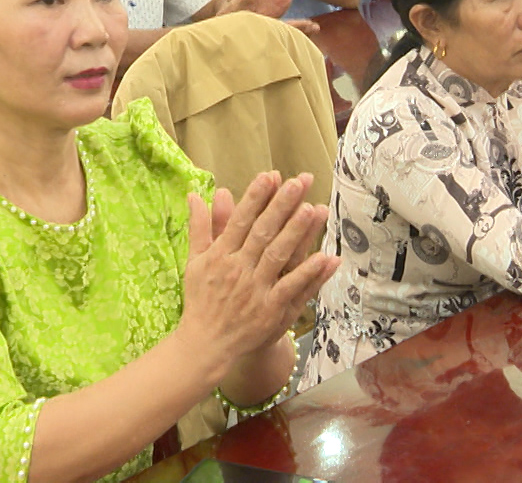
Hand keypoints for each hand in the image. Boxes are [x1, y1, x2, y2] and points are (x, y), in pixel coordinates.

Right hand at [175, 173, 338, 368]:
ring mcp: (257, 290)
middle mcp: (238, 270)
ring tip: (314, 209)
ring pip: (279, 256)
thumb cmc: (201, 299)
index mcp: (220, 256)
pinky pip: (294, 288)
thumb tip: (194, 194)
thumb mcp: (195, 261)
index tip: (270, 176)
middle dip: (281, 206)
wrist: (206, 345)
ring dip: (297, 233)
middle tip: (299, 182)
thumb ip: (199, 227)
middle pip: (263, 233)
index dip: (255, 198)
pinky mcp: (272, 311)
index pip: (240, 221)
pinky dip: (310, 273)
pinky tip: (326, 257)